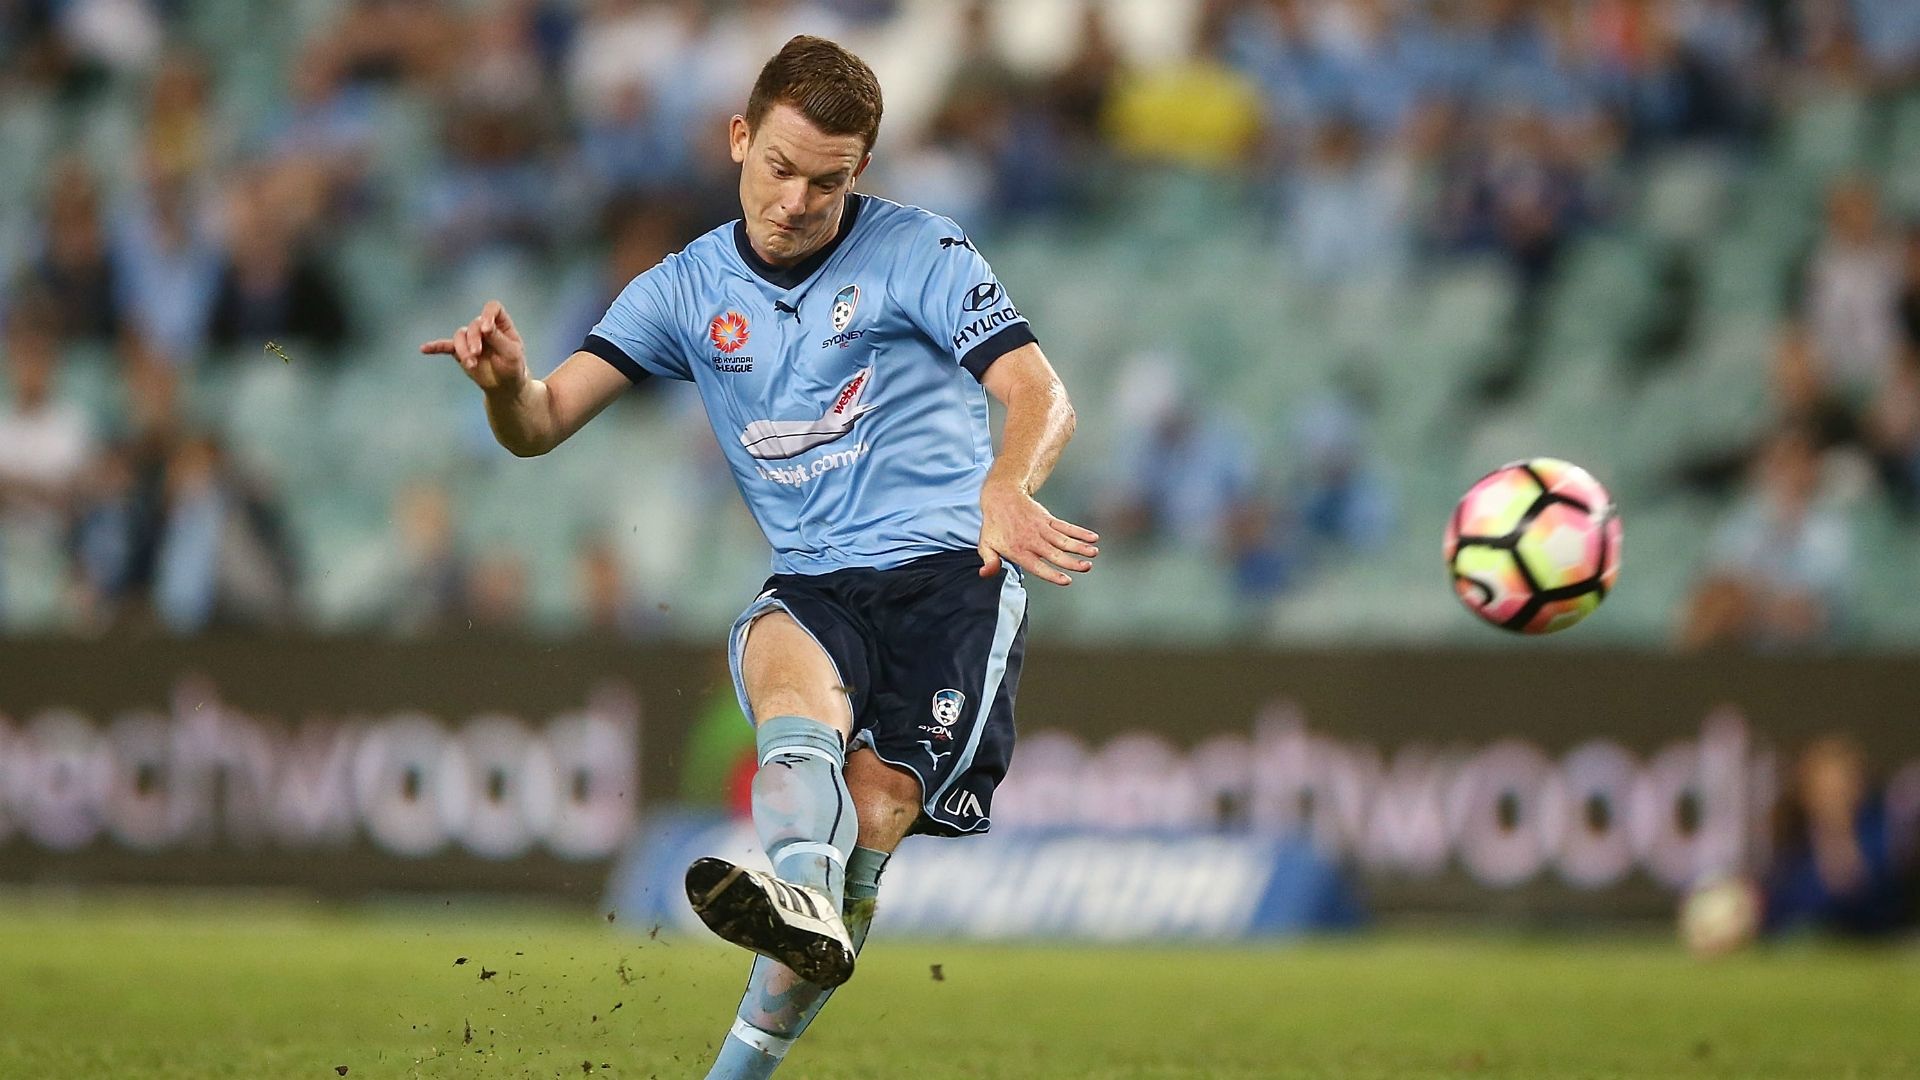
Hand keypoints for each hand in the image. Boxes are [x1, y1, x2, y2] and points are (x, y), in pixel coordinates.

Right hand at [419, 299, 527, 394]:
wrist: (504, 386)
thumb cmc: (513, 367)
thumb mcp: (511, 353)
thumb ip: (498, 338)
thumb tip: (483, 326)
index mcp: (501, 324)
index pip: (493, 308)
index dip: (488, 315)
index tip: (486, 329)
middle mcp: (484, 328)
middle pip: (474, 324)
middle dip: (473, 340)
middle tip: (476, 354)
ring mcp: (471, 339)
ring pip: (460, 336)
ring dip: (463, 350)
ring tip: (470, 364)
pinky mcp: (460, 351)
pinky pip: (446, 346)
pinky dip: (436, 347)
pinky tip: (424, 349)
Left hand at [977, 478, 1098, 585]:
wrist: (1001, 496)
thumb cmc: (994, 525)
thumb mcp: (986, 545)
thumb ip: (989, 562)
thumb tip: (985, 575)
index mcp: (1018, 551)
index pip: (1038, 566)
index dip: (1052, 574)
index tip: (1067, 580)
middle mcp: (1032, 540)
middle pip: (1055, 554)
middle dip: (1072, 562)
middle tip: (1086, 567)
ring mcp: (1042, 529)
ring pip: (1064, 540)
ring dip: (1080, 546)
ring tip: (1093, 553)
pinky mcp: (1048, 519)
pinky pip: (1066, 526)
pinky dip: (1080, 532)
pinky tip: (1092, 537)